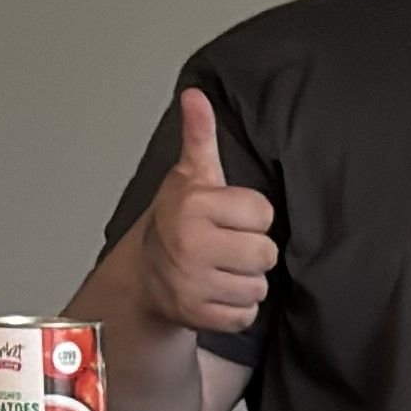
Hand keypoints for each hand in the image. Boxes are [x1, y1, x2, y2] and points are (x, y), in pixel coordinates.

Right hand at [144, 88, 275, 350]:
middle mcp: (191, 244)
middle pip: (266, 254)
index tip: (228, 217)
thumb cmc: (177, 220)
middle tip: (226, 246)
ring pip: (258, 287)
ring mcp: (192, 283)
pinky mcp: (197, 316)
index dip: (251, 217)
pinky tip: (216, 292)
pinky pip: (245, 316)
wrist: (144, 274)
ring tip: (220, 269)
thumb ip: (199, 136)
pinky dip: (236, 309)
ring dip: (245, 281)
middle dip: (252, 252)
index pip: (264, 214)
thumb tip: (194, 94)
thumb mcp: (190, 175)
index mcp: (195, 205)